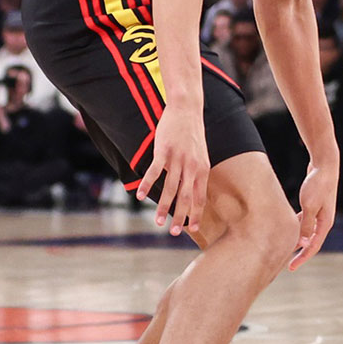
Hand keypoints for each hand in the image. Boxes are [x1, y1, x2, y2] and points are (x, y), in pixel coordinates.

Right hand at [138, 106, 208, 235]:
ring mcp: (178, 159)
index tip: (192, 228)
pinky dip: (146, 184)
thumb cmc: (192, 134)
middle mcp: (192, 166)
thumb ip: (197, 173)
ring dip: (164, 206)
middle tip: (174, 233)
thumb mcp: (201, 155)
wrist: (187, 110)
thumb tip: (193, 191)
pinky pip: (154, 171)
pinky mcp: (163, 151)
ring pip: (170, 188)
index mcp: (202, 169)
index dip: (196, 213)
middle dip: (180, 216)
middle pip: (186, 196)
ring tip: (158, 221)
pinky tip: (140, 196)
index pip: (200, 196)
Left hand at [289, 162, 335, 270]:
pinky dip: (298, 226)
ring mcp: (320, 213)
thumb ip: (306, 224)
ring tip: (285, 247)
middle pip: (311, 241)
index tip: (290, 268)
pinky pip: (305, 221)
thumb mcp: (309, 206)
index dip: (302, 258)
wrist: (325, 165)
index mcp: (325, 223)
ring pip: (308, 231)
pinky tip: (288, 227)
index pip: (313, 246)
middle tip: (286, 263)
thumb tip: (303, 242)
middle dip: (300, 252)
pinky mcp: (315, 205)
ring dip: (298, 240)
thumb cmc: (317, 184)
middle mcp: (324, 220)